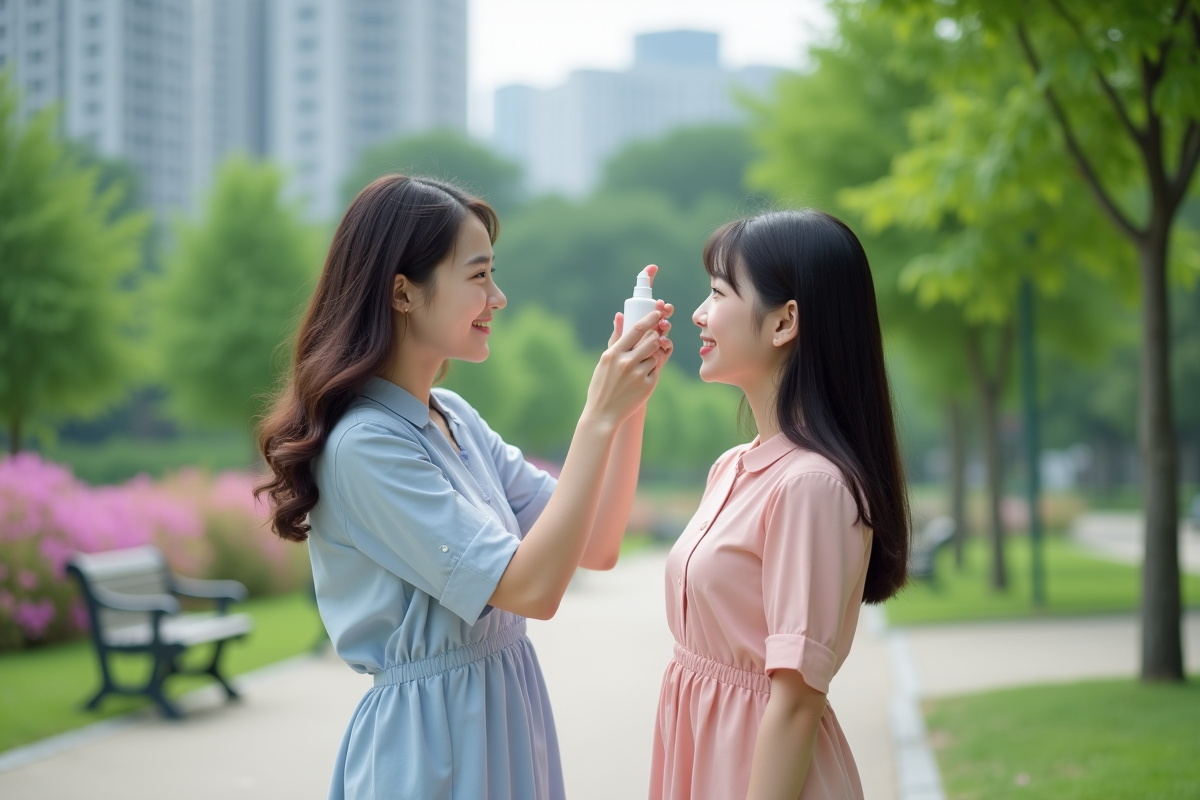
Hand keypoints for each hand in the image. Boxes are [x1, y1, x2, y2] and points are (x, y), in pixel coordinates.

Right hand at [585, 267, 672, 425]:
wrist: (603, 413)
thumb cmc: (602, 385)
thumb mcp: (605, 360)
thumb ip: (616, 339)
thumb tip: (620, 315)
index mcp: (614, 353)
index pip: (636, 330)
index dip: (650, 319)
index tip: (658, 313)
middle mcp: (626, 362)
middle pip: (652, 340)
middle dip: (655, 338)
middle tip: (653, 340)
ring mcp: (638, 374)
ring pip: (656, 355)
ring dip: (653, 355)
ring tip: (642, 363)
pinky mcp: (647, 385)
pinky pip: (656, 370)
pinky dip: (651, 370)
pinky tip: (640, 378)